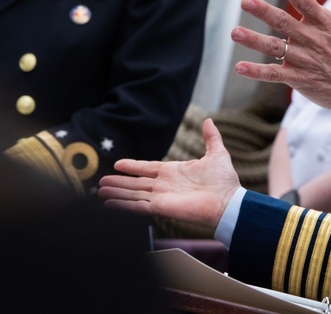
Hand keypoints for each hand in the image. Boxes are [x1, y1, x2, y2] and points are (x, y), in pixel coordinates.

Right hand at [98, 119, 239, 229]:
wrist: (229, 201)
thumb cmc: (225, 181)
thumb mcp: (217, 154)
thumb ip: (210, 138)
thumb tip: (208, 121)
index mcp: (173, 172)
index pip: (147, 168)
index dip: (132, 166)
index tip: (117, 164)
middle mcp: (164, 185)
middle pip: (135, 183)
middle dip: (118, 182)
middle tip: (101, 182)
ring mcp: (161, 197)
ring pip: (133, 194)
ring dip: (117, 192)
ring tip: (100, 191)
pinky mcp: (161, 208)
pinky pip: (138, 206)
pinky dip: (123, 205)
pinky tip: (110, 204)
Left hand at [231, 0, 330, 114]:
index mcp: (327, 24)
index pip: (308, 4)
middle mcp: (313, 41)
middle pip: (286, 24)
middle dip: (265, 12)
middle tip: (246, 1)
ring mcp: (304, 61)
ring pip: (276, 48)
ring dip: (254, 41)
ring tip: (235, 32)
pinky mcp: (298, 79)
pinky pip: (275, 74)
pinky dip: (257, 72)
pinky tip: (240, 67)